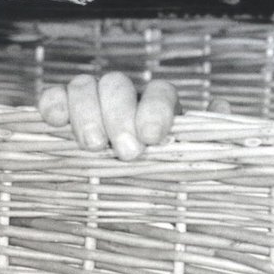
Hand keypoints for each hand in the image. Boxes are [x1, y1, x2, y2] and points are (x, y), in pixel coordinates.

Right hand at [39, 72, 208, 160]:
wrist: (131, 189)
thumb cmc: (164, 173)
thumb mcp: (188, 160)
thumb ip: (207, 136)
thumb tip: (222, 109)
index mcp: (160, 105)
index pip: (160, 91)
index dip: (156, 110)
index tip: (152, 137)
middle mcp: (126, 97)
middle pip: (118, 85)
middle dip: (120, 116)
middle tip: (126, 153)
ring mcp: (93, 101)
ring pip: (85, 85)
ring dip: (87, 113)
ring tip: (94, 147)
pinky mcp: (63, 112)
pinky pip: (54, 95)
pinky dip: (52, 103)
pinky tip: (54, 122)